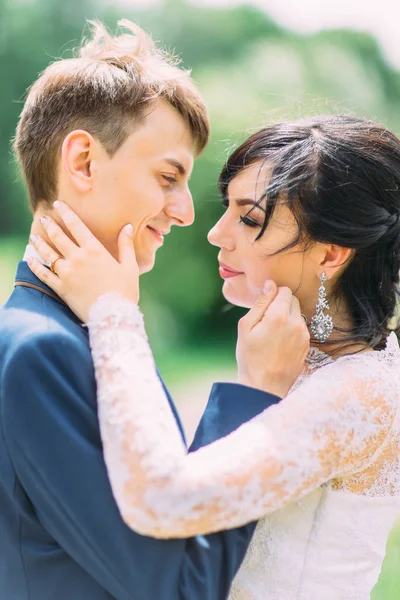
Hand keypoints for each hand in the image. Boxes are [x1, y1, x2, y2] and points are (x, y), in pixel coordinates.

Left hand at [27, 201, 138, 321]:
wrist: (113, 315)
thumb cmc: (124, 292)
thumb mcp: (130, 267)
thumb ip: (126, 245)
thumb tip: (127, 226)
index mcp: (95, 250)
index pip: (77, 226)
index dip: (66, 213)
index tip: (58, 205)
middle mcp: (78, 258)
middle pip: (58, 237)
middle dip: (49, 225)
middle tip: (43, 218)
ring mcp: (67, 273)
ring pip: (48, 254)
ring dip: (39, 243)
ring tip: (33, 237)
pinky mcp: (60, 287)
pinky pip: (43, 274)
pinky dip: (34, 265)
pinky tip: (30, 259)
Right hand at [236, 281, 309, 397]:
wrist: (264, 386)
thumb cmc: (250, 357)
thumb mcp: (246, 327)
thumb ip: (260, 303)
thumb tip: (270, 285)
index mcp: (279, 316)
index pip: (284, 290)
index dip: (273, 294)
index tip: (264, 305)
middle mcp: (296, 323)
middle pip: (293, 300)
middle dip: (281, 304)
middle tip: (266, 320)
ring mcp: (304, 335)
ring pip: (297, 314)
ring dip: (287, 317)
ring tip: (272, 334)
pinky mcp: (307, 345)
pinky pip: (300, 328)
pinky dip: (292, 330)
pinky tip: (279, 343)